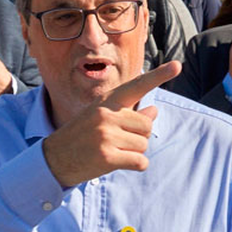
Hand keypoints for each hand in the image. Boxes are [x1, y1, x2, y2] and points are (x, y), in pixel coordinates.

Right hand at [42, 62, 180, 187]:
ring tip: (112, 151)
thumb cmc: (81, 137)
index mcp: (106, 102)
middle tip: (115, 141)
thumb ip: (129, 114)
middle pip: (146, 124)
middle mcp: (106, 114)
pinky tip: (116, 163)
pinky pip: (140, 162)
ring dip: (134, 152)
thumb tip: (154, 109)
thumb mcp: (101, 118)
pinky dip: (135, 165)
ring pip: (143, 144)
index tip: (177, 65)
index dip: (159, 76)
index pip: (136, 86)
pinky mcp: (107, 156)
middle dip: (137, 136)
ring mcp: (106, 135)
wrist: (54, 158)